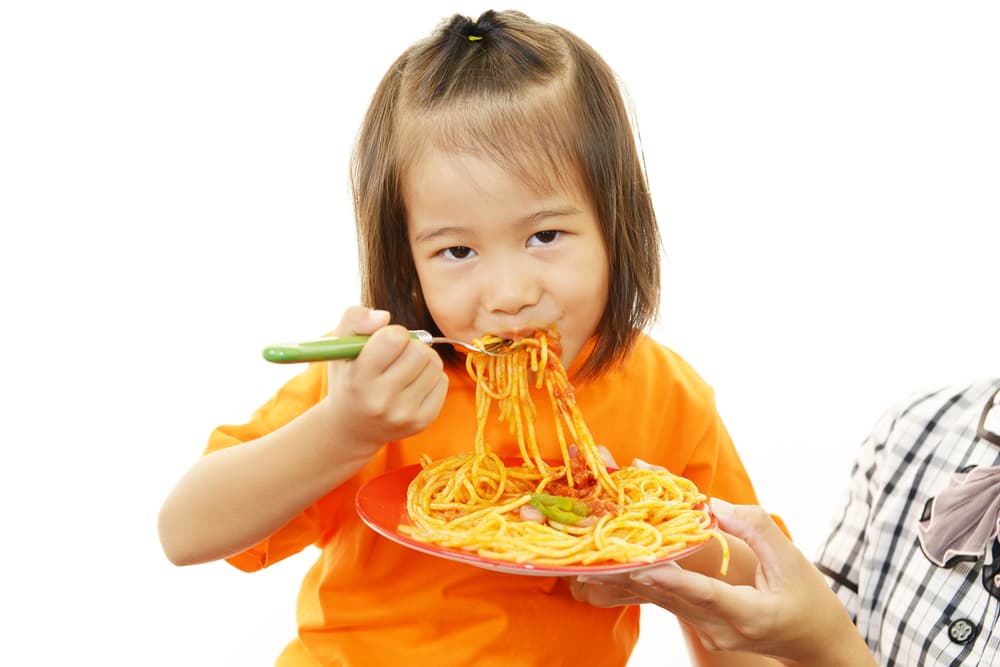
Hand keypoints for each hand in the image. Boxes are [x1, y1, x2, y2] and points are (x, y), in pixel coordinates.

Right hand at [322, 307, 447, 457]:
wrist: (352, 428)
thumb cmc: (348, 377)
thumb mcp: (340, 346)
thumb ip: (355, 319)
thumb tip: (384, 316)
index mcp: (358, 379)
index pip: (394, 339)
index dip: (393, 333)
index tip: (385, 342)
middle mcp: (381, 401)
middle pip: (420, 351)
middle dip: (411, 346)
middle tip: (397, 355)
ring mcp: (403, 414)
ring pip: (434, 365)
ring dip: (423, 359)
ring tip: (406, 367)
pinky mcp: (422, 421)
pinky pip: (442, 382)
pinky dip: (431, 377)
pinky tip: (413, 384)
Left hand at [571, 499, 874, 666]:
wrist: (816, 645)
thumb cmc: (809, 600)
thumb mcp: (792, 560)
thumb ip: (755, 528)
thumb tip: (713, 505)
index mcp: (748, 615)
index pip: (704, 595)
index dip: (672, 579)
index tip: (641, 566)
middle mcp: (722, 630)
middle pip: (672, 596)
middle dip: (636, 569)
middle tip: (602, 549)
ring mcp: (709, 633)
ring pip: (663, 599)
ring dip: (634, 573)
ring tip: (600, 551)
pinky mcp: (700, 626)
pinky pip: (668, 601)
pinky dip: (647, 579)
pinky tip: (618, 564)